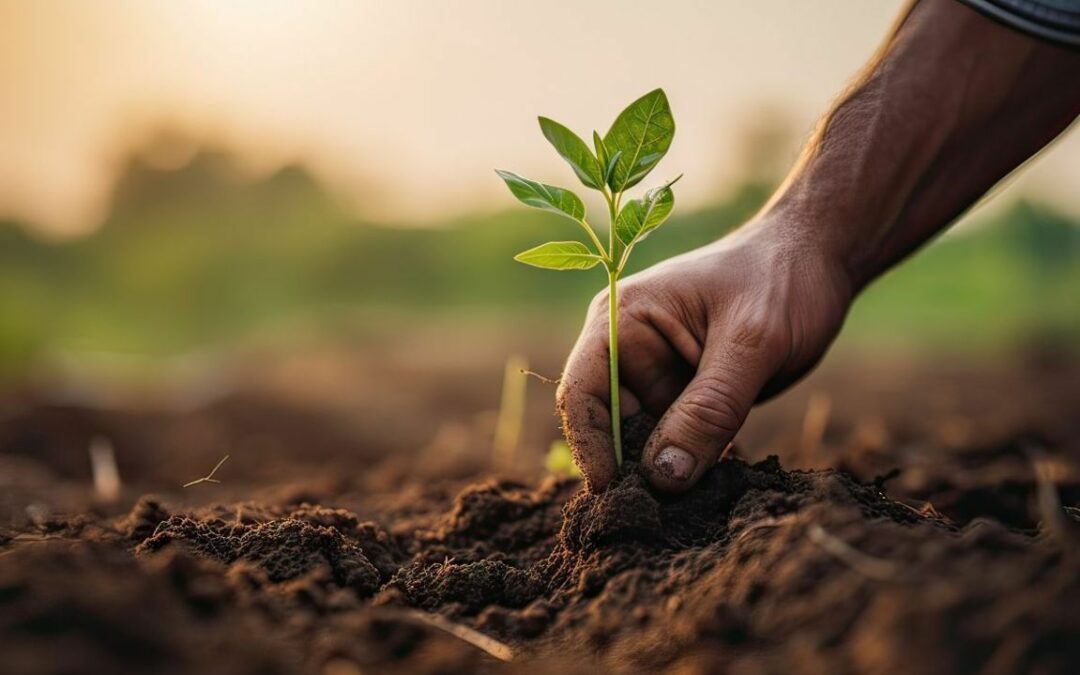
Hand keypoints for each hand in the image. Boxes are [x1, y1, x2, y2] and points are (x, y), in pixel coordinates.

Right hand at [557, 215, 851, 491]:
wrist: (818, 260)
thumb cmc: (781, 280)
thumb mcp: (752, 343)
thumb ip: (709, 408)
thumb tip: (663, 477)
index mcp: (622, 321)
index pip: (581, 393)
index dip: (590, 446)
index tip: (614, 494)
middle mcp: (628, 352)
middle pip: (608, 427)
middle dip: (628, 472)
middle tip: (655, 519)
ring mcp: (658, 377)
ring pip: (642, 443)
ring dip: (661, 476)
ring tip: (685, 514)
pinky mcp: (687, 399)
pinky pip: (676, 444)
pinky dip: (688, 469)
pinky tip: (707, 494)